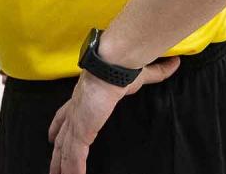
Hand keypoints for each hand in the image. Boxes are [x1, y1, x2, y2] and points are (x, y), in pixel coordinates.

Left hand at [47, 57, 180, 173]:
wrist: (115, 65)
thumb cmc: (123, 67)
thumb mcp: (140, 74)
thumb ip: (156, 72)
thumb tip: (174, 63)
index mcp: (83, 97)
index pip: (65, 114)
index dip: (57, 125)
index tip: (51, 135)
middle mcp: (76, 110)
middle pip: (61, 136)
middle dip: (56, 153)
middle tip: (52, 166)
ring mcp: (77, 121)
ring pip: (65, 149)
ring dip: (61, 165)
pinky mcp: (82, 129)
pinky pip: (75, 155)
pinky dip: (73, 168)